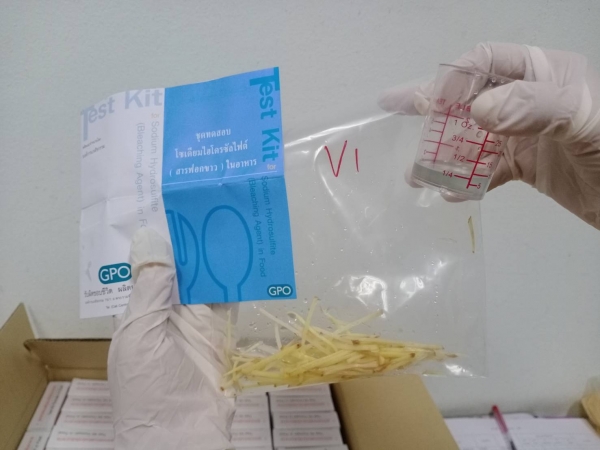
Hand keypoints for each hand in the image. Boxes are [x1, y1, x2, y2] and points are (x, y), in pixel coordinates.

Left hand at [108, 228, 234, 449]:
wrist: (182, 436)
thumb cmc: (147, 389)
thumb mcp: (139, 335)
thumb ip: (149, 290)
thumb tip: (150, 239)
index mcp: (137, 313)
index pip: (144, 268)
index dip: (154, 241)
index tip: (165, 206)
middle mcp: (165, 314)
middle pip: (178, 270)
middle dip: (188, 243)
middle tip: (203, 204)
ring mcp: (194, 323)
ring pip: (204, 281)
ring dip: (213, 257)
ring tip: (224, 220)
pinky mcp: (220, 333)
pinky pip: (227, 299)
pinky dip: (234, 279)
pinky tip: (241, 254)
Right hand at [379, 42, 599, 228]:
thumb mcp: (583, 119)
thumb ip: (533, 107)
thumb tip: (476, 112)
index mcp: (544, 73)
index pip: (486, 62)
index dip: (453, 78)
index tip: (426, 102)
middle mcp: (529, 99)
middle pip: (470, 96)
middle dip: (433, 107)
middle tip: (395, 110)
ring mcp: (525, 133)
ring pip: (473, 137)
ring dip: (443, 153)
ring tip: (416, 174)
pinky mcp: (526, 165)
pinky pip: (487, 169)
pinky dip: (467, 180)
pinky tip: (451, 193)